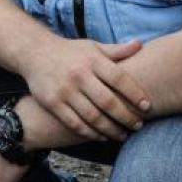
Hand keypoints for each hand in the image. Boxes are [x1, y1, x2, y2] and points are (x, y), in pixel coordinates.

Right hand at [21, 37, 149, 140]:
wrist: (34, 53)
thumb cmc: (70, 52)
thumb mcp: (92, 46)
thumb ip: (116, 50)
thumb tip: (140, 44)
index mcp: (92, 60)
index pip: (119, 78)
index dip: (135, 93)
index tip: (147, 106)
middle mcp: (79, 75)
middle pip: (108, 102)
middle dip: (126, 117)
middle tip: (138, 125)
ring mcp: (65, 91)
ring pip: (93, 117)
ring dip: (111, 129)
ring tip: (123, 135)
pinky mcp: (53, 103)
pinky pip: (75, 123)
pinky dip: (90, 133)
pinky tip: (102, 136)